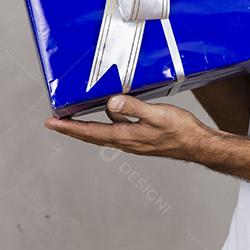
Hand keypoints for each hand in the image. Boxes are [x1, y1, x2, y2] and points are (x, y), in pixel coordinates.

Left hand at [45, 95, 212, 160]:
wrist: (198, 145)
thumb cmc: (181, 131)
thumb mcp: (157, 114)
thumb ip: (133, 108)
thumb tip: (111, 104)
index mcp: (126, 136)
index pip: (90, 132)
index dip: (69, 127)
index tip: (52, 123)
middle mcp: (126, 141)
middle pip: (91, 135)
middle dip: (71, 128)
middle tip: (53, 123)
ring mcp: (133, 141)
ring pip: (103, 133)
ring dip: (87, 126)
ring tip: (74, 117)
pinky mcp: (141, 138)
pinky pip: (117, 130)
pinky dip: (106, 122)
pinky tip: (111, 112)